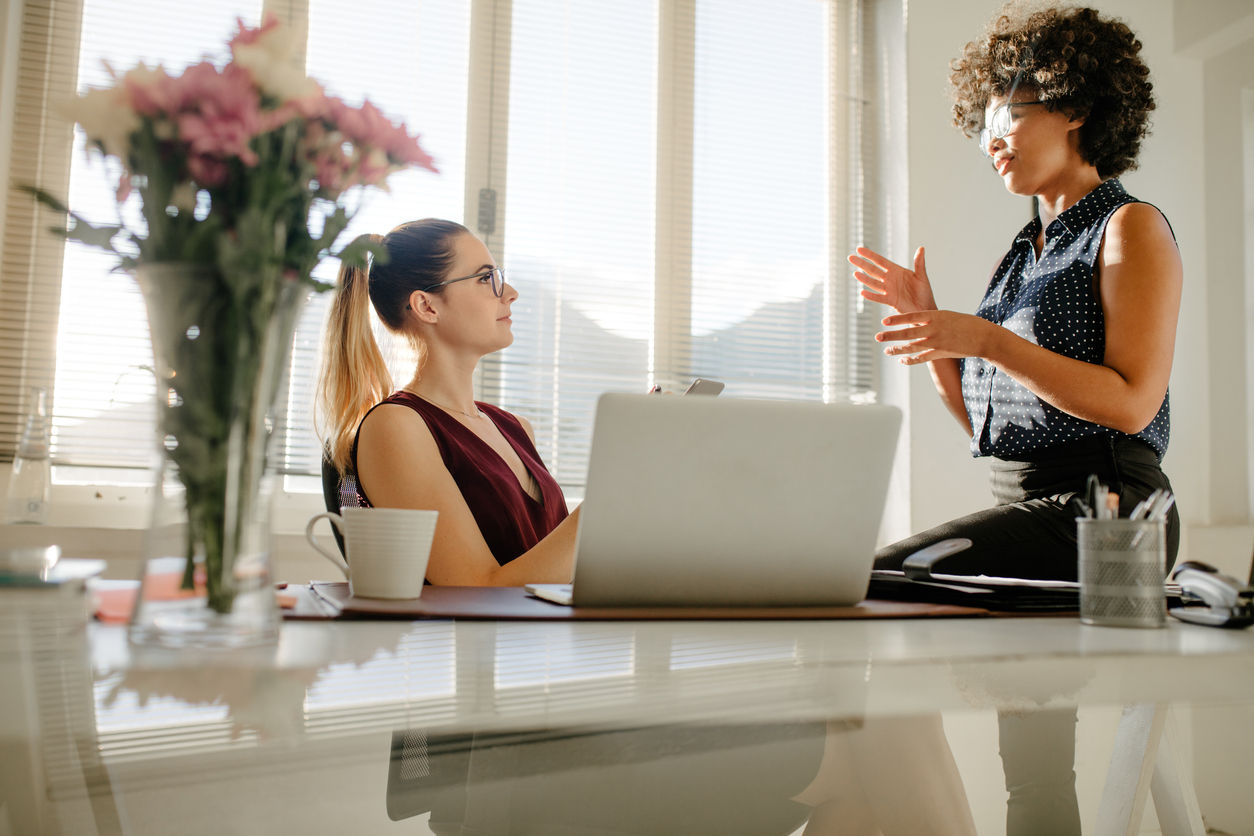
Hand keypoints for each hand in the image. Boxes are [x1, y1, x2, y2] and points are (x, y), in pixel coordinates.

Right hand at [848, 246, 937, 313]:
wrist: (925, 308)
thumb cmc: (925, 292)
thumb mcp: (922, 276)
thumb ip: (919, 263)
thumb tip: (921, 248)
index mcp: (897, 271)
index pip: (880, 261)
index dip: (870, 255)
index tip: (859, 249)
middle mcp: (890, 280)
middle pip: (873, 270)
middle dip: (862, 264)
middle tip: (850, 258)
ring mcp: (889, 290)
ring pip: (873, 283)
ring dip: (864, 278)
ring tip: (855, 273)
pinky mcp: (890, 301)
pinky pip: (879, 297)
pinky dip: (871, 295)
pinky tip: (862, 292)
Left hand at [877, 310, 999, 364]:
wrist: (983, 336)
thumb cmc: (966, 323)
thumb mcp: (947, 315)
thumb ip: (931, 318)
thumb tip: (916, 321)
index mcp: (936, 316)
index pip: (912, 316)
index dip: (897, 319)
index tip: (884, 321)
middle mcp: (934, 329)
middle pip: (908, 333)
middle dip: (891, 335)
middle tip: (877, 337)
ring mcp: (937, 343)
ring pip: (912, 347)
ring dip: (897, 349)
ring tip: (886, 351)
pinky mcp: (941, 353)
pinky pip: (922, 358)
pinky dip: (911, 359)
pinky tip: (902, 360)